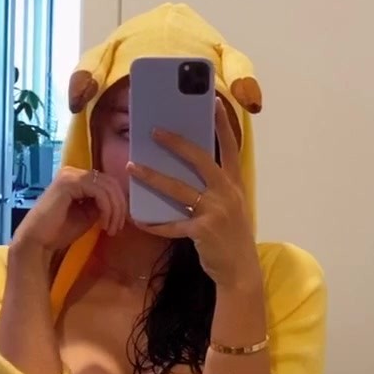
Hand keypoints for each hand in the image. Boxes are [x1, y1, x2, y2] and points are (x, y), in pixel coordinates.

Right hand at [12, 167, 126, 255]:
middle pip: (110, 182)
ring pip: (107, 187)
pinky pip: (99, 192)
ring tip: (111, 228)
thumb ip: (101, 204)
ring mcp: (70, 175)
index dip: (119, 201)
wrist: (37, 242)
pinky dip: (106, 208)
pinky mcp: (68, 183)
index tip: (118, 223)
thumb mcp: (88, 215)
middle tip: (117, 227)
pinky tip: (103, 224)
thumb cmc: (59, 231)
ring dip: (114, 210)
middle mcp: (73, 172)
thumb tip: (119, 202)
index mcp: (77, 178)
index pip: (107, 183)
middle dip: (119, 206)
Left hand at [127, 101, 259, 288]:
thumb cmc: (231, 235)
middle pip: (200, 160)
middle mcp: (228, 193)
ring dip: (153, 177)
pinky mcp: (203, 231)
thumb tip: (184, 167)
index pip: (229, 147)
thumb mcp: (231, 205)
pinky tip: (139, 220)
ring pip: (179, 188)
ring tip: (133, 166)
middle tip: (154, 130)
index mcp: (235, 183)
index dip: (221, 124)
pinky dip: (155, 224)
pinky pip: (172, 224)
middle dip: (176, 143)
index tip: (211, 101)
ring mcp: (216, 211)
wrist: (241, 271)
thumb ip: (214, 187)